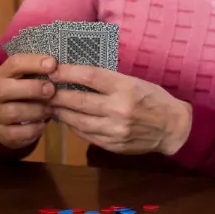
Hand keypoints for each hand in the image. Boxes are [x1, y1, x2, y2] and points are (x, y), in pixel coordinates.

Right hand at [0, 54, 56, 149]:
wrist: (11, 121)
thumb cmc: (26, 95)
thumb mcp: (29, 79)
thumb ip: (41, 73)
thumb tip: (64, 68)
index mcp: (2, 74)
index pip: (13, 63)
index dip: (33, 63)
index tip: (53, 64)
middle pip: (4, 89)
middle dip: (31, 88)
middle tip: (51, 90)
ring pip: (11, 112)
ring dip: (35, 110)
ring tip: (50, 109)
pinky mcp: (1, 133)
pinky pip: (16, 133)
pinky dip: (32, 129)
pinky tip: (42, 125)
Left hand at [48, 65, 191, 155]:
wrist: (173, 128)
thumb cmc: (154, 98)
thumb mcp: (135, 81)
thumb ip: (108, 79)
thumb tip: (78, 73)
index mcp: (125, 87)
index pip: (89, 76)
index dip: (66, 72)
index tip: (51, 68)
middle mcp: (119, 109)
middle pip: (78, 100)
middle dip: (56, 94)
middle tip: (41, 88)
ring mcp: (115, 129)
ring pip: (77, 121)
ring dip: (60, 112)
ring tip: (49, 105)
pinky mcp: (113, 145)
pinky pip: (86, 135)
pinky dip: (73, 126)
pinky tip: (66, 119)